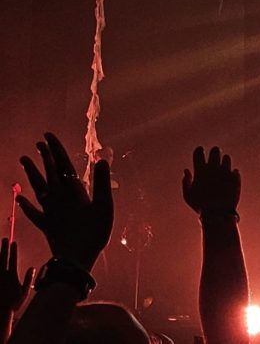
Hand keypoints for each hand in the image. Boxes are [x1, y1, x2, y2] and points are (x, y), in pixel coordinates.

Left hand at [0, 239, 32, 316]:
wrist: (0, 312)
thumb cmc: (13, 304)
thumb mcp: (24, 293)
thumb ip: (28, 279)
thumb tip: (32, 267)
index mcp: (11, 276)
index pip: (13, 260)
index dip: (14, 251)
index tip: (14, 242)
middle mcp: (3, 275)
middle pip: (3, 259)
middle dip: (4, 248)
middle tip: (5, 239)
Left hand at [16, 132, 112, 270]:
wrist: (75, 259)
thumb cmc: (94, 233)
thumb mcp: (105, 207)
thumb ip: (102, 183)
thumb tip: (101, 159)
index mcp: (73, 192)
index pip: (63, 166)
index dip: (55, 150)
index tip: (48, 136)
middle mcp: (58, 199)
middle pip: (50, 174)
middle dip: (45, 157)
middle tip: (38, 143)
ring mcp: (50, 212)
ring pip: (38, 188)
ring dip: (31, 173)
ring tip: (23, 160)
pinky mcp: (46, 225)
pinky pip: (33, 213)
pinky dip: (26, 205)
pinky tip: (19, 198)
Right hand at [182, 147, 240, 215]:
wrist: (218, 214)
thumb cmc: (200, 206)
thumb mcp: (188, 196)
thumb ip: (185, 182)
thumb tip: (187, 170)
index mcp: (200, 171)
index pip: (198, 152)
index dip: (199, 150)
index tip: (200, 151)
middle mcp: (213, 168)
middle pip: (215, 150)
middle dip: (214, 152)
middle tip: (214, 156)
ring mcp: (226, 172)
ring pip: (227, 158)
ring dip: (224, 162)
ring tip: (221, 169)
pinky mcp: (235, 177)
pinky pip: (235, 170)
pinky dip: (232, 174)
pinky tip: (228, 180)